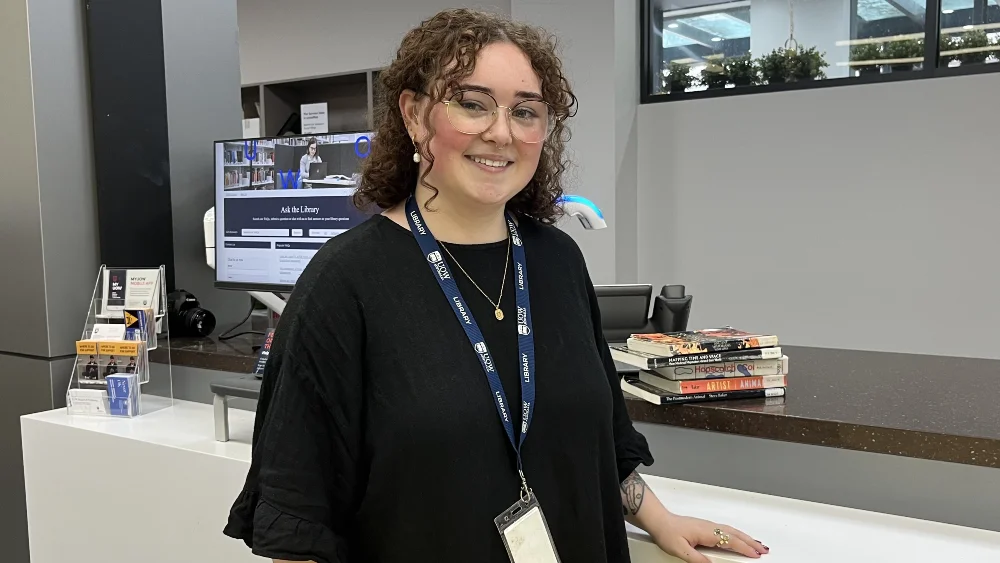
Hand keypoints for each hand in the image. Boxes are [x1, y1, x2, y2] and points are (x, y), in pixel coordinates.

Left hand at [650, 512, 768, 562]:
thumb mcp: (680, 549)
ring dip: (746, 538)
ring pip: (732, 531)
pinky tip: (738, 538)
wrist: (659, 520)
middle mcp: (710, 527)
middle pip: (735, 534)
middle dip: (751, 542)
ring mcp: (708, 526)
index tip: (756, 554)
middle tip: (764, 550)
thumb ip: (697, 559)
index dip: (744, 548)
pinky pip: (726, 530)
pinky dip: (737, 535)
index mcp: (707, 531)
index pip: (730, 540)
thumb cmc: (667, 532)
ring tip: (757, 545)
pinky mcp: (706, 527)